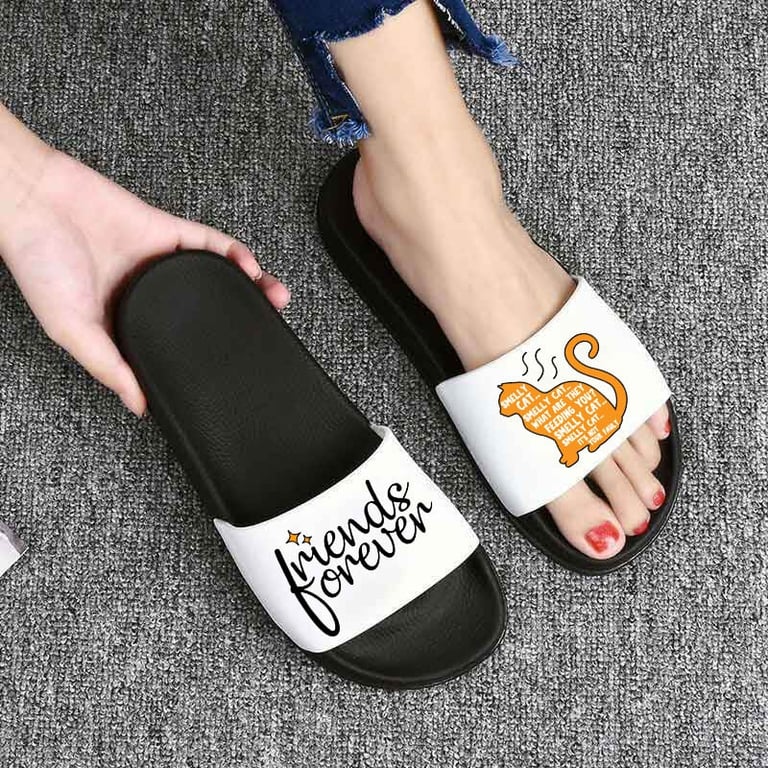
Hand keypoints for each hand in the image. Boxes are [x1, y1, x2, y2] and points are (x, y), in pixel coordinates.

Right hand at [0, 113, 289, 416]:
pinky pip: (209, 242)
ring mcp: (162, 261)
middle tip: (269, 331)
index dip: (204, 352)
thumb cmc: (39, 264)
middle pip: (206, 308)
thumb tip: (139, 405)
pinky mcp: (166, 230)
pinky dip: (233, 253)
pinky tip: (249, 266)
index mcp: (127, 318)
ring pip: (216, 276)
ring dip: (248, 286)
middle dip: (240, 319)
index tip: (231, 366)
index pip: (175, 341)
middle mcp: (150, 291)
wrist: (33, 201)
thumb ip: (108, 366)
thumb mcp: (71, 330)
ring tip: (275, 300)